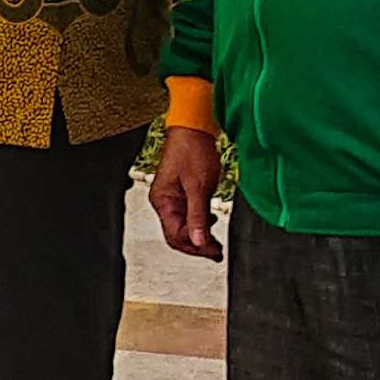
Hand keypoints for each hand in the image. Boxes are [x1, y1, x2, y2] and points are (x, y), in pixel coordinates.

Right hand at [150, 125, 224, 261]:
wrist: (194, 126)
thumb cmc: (192, 149)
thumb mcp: (198, 186)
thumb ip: (197, 216)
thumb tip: (198, 242)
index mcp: (162, 201)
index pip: (175, 235)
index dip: (195, 246)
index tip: (214, 250)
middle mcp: (163, 201)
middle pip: (177, 234)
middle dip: (197, 245)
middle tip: (217, 252)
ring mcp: (172, 197)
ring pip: (183, 226)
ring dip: (199, 236)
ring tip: (216, 243)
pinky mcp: (181, 192)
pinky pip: (188, 215)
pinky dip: (200, 224)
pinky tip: (210, 223)